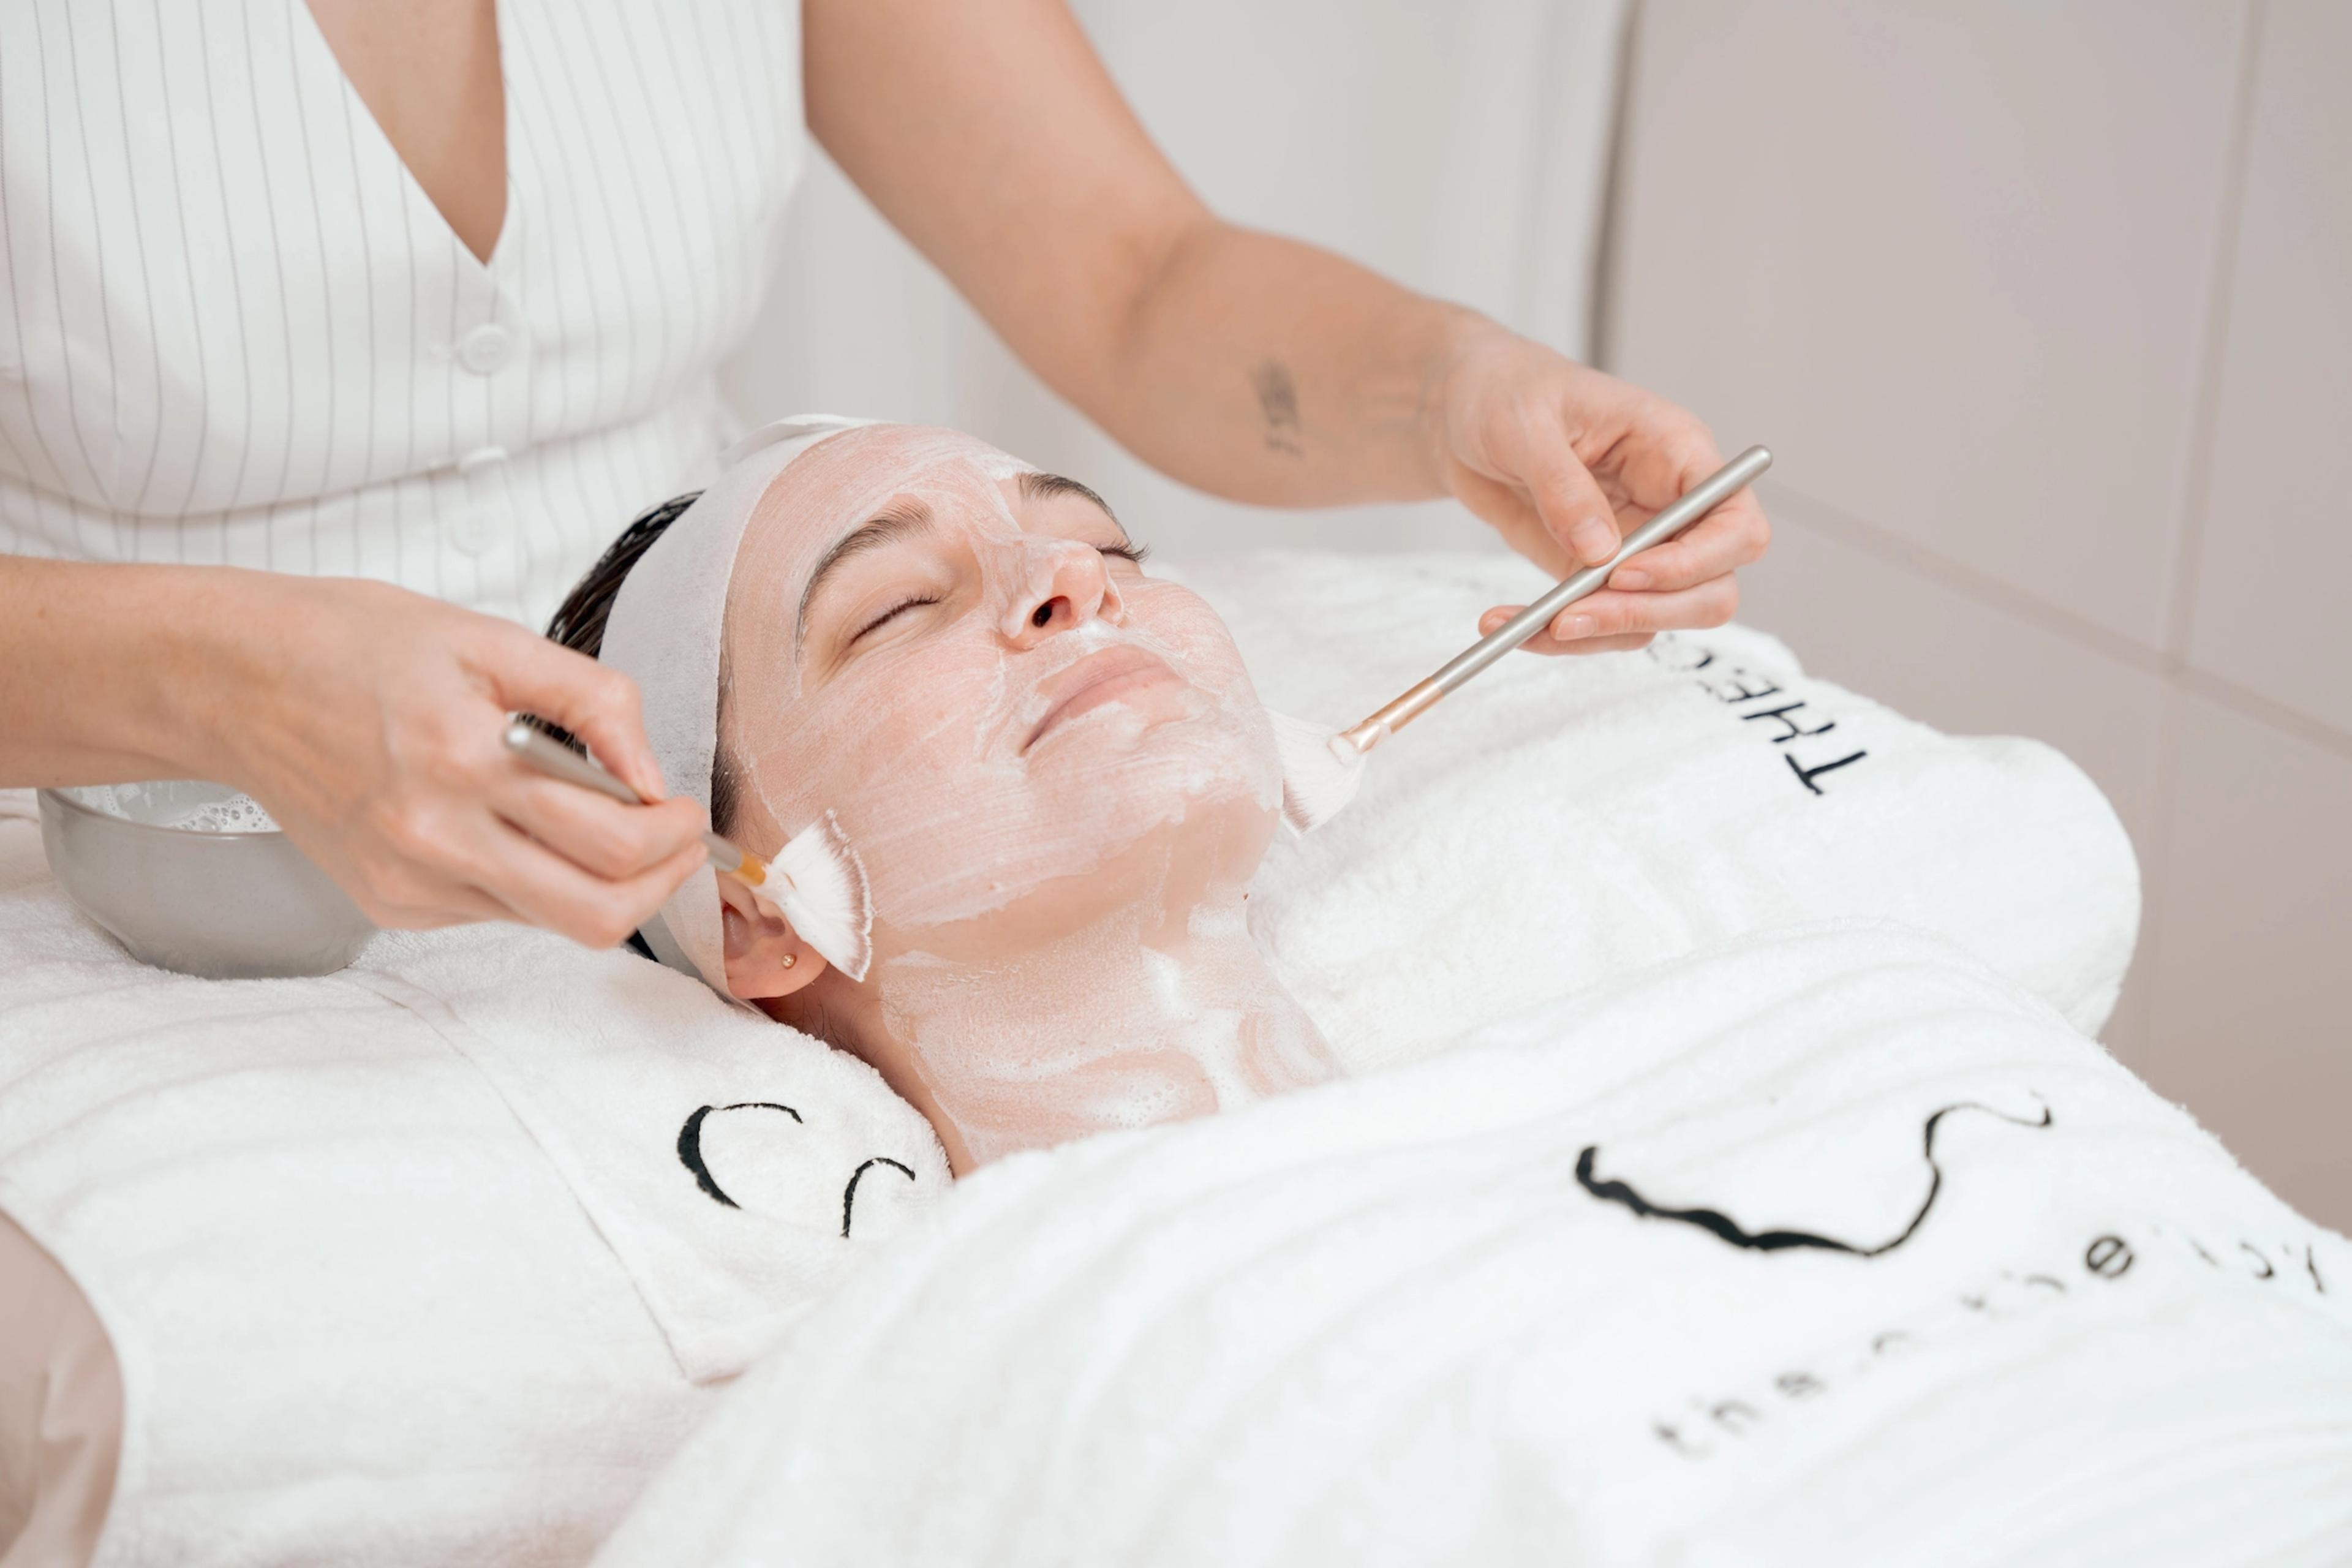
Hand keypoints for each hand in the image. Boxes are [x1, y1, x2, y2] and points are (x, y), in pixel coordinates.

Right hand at [193, 573, 708, 945]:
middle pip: (593, 915)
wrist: (234, 681)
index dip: (672, 836)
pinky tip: (514, 828)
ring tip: (600, 825)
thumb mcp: (489, 638)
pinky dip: (532, 880)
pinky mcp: (390, 904)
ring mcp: (408, 882)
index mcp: (464, 761)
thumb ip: (591, 700)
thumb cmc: (355, 645)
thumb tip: (651, 773)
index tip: (683, 808)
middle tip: (673, 841)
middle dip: (657, 882)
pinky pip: (495, 914)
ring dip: (599, 884)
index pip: (610, 843)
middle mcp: (433, 838)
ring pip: (549, 922)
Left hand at [1426, 317, 1770, 654]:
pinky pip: (1603, 622)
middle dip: (1649, 611)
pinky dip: (1561, 637)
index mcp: (1676, 451)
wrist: (1463, 413)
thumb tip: (1600, 551)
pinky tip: (1510, 626)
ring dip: (1601, 632)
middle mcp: (1669, 504)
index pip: (1734, 522)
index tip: (1625, 571)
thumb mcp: (1526, 425)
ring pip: (1659, 616)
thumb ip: (1564, 486)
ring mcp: (1638, 546)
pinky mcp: (1597, 574)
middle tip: (1573, 617)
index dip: (1697, 559)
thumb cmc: (1507, 392)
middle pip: (1711, 586)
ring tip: (1533, 626)